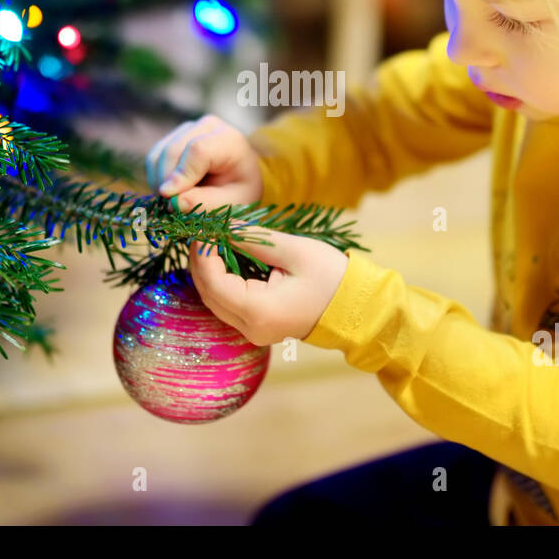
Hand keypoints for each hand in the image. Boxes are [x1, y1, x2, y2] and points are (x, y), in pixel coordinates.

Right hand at [145, 113, 263, 212]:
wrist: (239, 177)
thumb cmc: (239, 191)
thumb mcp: (231, 202)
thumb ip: (205, 203)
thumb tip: (173, 203)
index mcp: (229, 140)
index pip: (198, 150)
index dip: (181, 175)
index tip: (171, 200)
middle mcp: (206, 127)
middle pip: (172, 151)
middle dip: (167, 182)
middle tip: (172, 207)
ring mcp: (186, 129)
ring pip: (158, 155)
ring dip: (159, 183)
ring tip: (175, 201)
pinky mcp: (172, 137)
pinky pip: (153, 159)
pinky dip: (156, 179)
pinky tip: (172, 191)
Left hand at [188, 227, 349, 345]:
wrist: (357, 307)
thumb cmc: (331, 276)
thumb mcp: (293, 250)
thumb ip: (253, 240)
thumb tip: (224, 226)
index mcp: (258, 310)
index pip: (213, 282)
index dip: (203, 254)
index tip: (204, 229)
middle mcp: (251, 328)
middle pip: (208, 295)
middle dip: (201, 262)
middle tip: (204, 233)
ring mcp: (254, 332)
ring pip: (215, 302)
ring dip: (210, 273)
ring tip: (213, 243)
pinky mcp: (259, 328)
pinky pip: (229, 306)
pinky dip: (222, 283)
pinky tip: (227, 260)